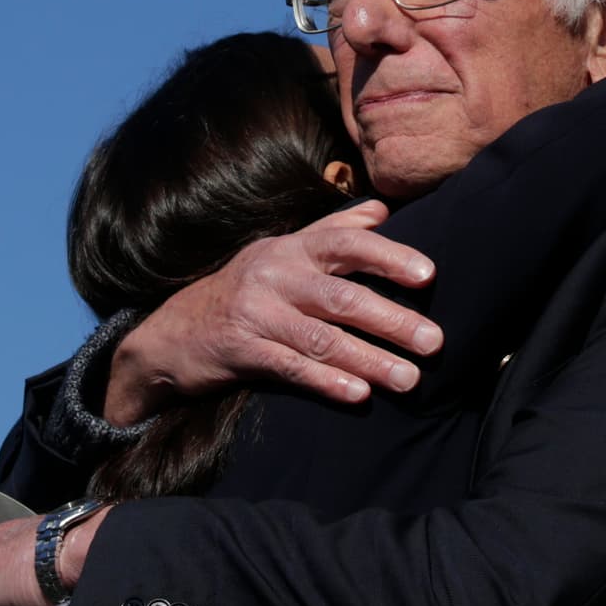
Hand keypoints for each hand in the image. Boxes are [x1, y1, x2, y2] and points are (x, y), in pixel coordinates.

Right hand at [104, 201, 440, 423]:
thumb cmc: (243, 289)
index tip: (428, 274)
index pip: (346, 244)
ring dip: (370, 360)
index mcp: (291, 248)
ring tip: (409, 379)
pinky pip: (291, 368)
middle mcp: (275, 275)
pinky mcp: (241, 351)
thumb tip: (383, 209)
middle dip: (392, 320)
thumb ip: (333, 230)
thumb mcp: (281, 252)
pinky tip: (359, 395)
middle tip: (434, 341)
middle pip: (342, 296)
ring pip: (322, 338)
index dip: (388, 256)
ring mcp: (256, 313)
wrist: (170, 333)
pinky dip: (327, 382)